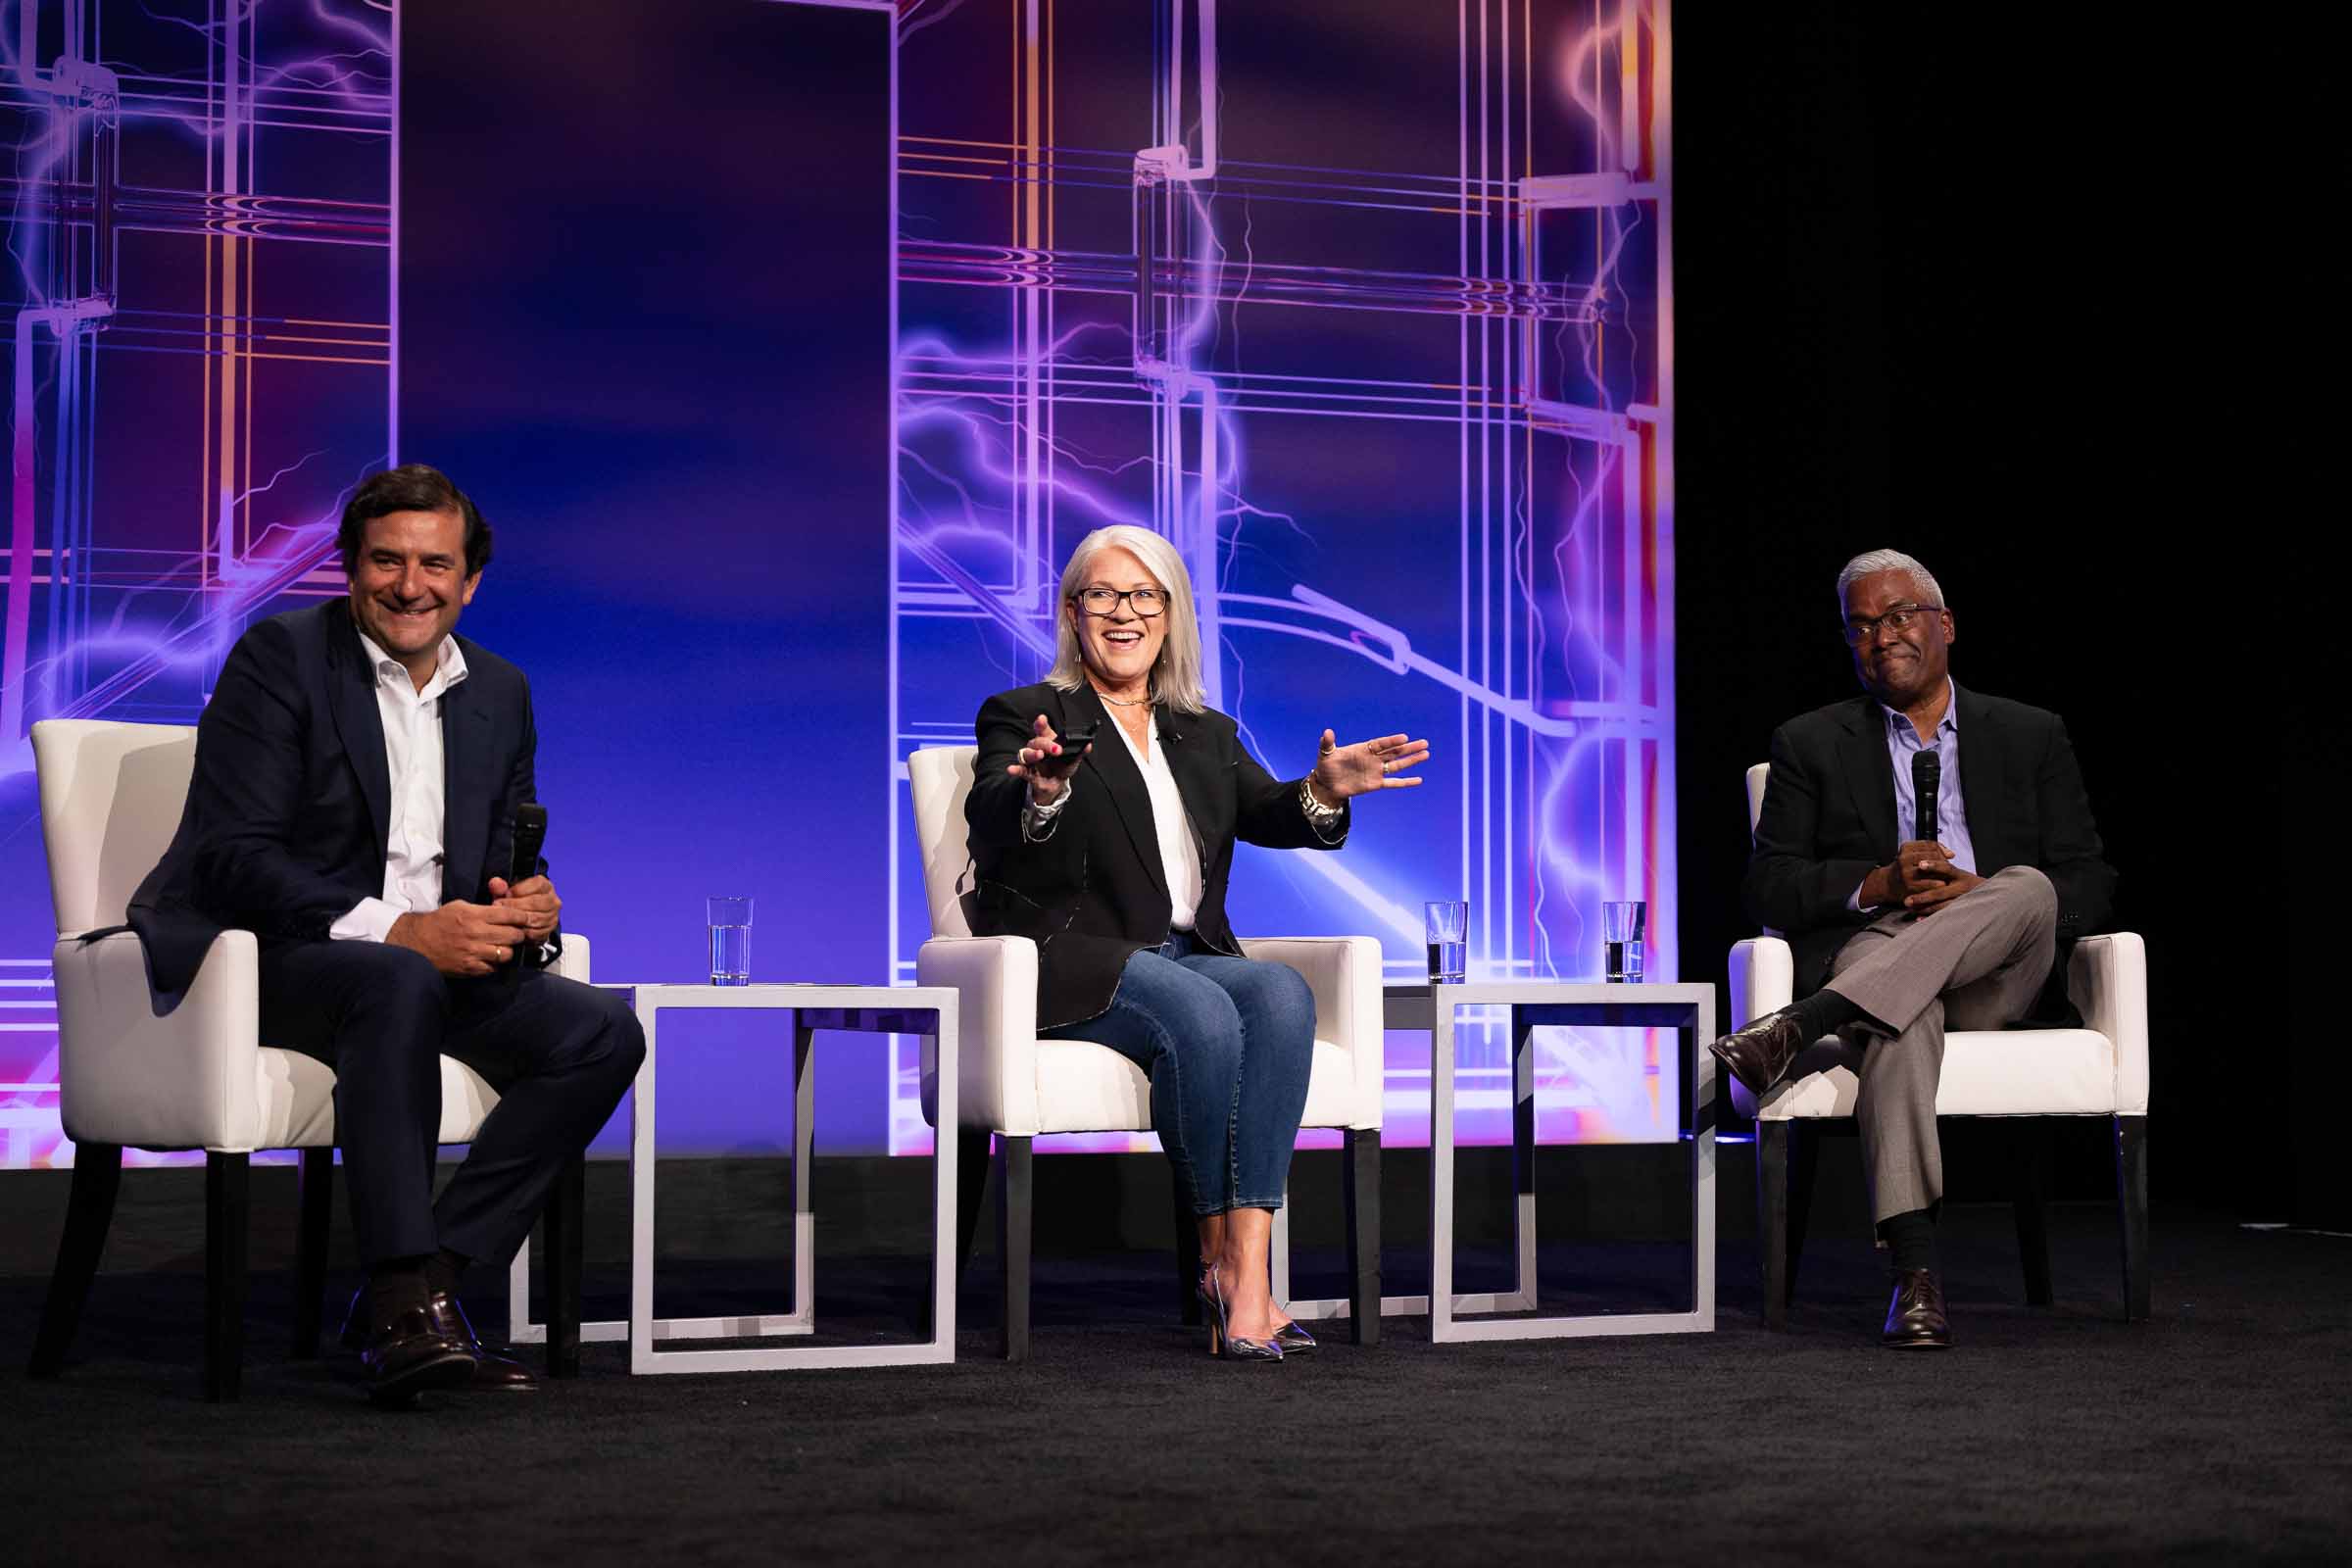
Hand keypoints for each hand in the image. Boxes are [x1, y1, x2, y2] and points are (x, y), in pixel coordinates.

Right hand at [386, 900, 532, 976]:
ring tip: (503, 947)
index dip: (521, 917)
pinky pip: (494, 968)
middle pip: (513, 935)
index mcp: (474, 915)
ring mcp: (473, 952)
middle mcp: (476, 933)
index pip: (509, 914)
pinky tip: (491, 958)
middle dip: (519, 934)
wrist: (417, 942)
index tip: (525, 918)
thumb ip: (483, 907)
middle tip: (517, 933)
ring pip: (507, 953)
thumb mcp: (460, 906)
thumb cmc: (439, 922)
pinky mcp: (470, 968)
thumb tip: (504, 906)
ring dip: (508, 950)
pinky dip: (495, 964)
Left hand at [489, 874, 562, 941]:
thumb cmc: (515, 902)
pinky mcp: (550, 929)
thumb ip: (500, 886)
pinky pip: (538, 932)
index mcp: (544, 886)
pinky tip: (514, 929)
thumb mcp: (506, 891)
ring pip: (536, 918)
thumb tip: (495, 883)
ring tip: (504, 919)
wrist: (522, 917)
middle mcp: (552, 899)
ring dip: (518, 920)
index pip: (537, 885)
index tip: (506, 894)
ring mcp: (553, 915)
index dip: (519, 890)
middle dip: (515, 906)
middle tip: (500, 907)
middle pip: (536, 902)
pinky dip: (524, 932)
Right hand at [1006, 713, 1090, 807]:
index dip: (1041, 723)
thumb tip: (1088, 745)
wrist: (1057, 784)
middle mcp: (1037, 748)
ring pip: (1026, 753)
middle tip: (1057, 749)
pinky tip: (1011, 769)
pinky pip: (1020, 769)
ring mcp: (1032, 760)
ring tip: (1040, 755)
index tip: (1042, 718)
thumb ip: (1080, 752)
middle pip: (1036, 741)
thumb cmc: (1062, 767)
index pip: (1043, 729)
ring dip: (1032, 753)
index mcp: (1048, 741)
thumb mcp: (1073, 760)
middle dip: (1045, 743)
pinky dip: (1015, 769)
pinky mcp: (1028, 772)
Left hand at [1308, 729, 1430, 804]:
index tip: (1404, 738)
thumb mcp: (1325, 753)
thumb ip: (1327, 743)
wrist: (1326, 784)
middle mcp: (1373, 759)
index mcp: (1363, 749)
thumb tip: (1327, 732)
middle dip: (1409, 748)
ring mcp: (1376, 771)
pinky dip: (1405, 782)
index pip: (1381, 744)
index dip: (1392, 741)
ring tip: (1425, 754)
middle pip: (1394, 752)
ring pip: (1397, 765)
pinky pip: (1393, 783)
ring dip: (1411, 760)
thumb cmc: (1326, 766)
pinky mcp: (1375, 784)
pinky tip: (1419, 780)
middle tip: (1425, 743)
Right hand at [1859, 842, 1977, 913]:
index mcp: (1906, 848)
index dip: (1942, 850)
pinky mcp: (1909, 885)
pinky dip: (1937, 883)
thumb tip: (1951, 854)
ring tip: (1946, 876)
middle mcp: (1904, 858)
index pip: (1930, 845)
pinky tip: (1941, 885)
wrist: (1889, 884)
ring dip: (1942, 873)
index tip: (1948, 857)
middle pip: (1933, 856)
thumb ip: (1933, 850)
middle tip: (1947, 869)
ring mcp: (1906, 872)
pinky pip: (1929, 883)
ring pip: (1933, 869)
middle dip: (1942, 862)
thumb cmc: (1907, 868)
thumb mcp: (1914, 854)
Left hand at [1903, 864, 1983, 915]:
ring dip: (1924, 908)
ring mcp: (1963, 900)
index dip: (1934, 866)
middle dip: (1922, 897)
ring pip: (1942, 906)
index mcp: (1961, 876)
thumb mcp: (1960, 874)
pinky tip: (1918, 919)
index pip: (1947, 869)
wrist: (1992, 897)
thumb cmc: (1969, 883)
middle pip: (1940, 892)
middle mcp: (1963, 888)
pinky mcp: (1962, 911)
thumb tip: (1921, 863)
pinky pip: (1944, 915)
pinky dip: (1930, 917)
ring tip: (1910, 909)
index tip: (1920, 864)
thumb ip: (1945, 869)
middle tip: (1906, 901)